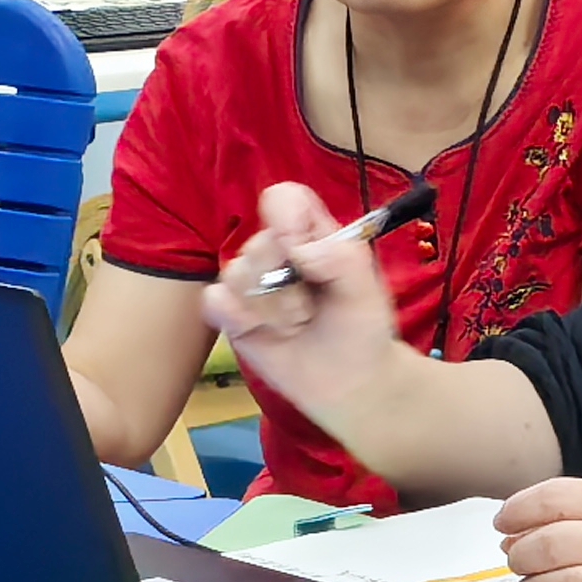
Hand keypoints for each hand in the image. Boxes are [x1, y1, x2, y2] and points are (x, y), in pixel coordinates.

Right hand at [198, 183, 406, 415]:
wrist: (349, 382)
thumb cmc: (360, 329)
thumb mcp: (367, 290)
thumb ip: (342, 259)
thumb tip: (299, 250)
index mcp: (312, 233)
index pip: (284, 199)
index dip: (285, 217)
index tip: (298, 247)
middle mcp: (276, 251)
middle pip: (258, 243)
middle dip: (288, 285)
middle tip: (312, 310)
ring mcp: (251, 283)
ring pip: (236, 273)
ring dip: (272, 309)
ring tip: (296, 325)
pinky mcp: (231, 314)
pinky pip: (214, 300)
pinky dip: (238, 318)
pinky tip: (265, 333)